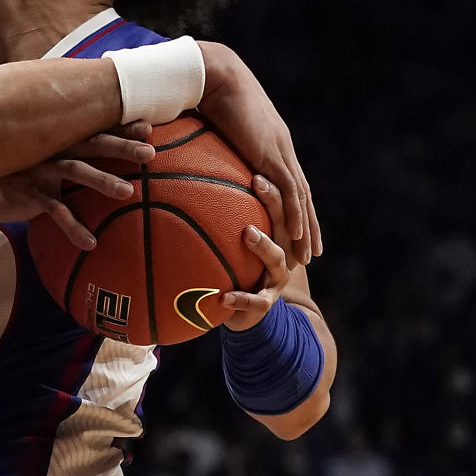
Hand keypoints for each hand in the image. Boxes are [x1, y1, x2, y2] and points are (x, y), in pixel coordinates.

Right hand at [0, 122, 155, 250]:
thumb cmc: (29, 174)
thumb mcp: (52, 160)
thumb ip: (78, 156)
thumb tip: (116, 164)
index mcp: (63, 139)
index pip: (98, 129)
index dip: (122, 128)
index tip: (149, 127)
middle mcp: (54, 149)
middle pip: (93, 144)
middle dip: (121, 147)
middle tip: (149, 153)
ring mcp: (42, 170)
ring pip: (76, 171)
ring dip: (103, 180)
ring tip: (128, 192)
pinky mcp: (32, 193)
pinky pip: (56, 211)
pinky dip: (73, 227)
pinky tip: (91, 243)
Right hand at [196, 42, 320, 263]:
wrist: (213, 74)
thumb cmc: (203, 92)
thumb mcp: (204, 125)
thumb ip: (201, 144)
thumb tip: (179, 155)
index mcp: (268, 140)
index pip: (287, 180)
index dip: (293, 205)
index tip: (295, 227)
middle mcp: (280, 147)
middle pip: (301, 194)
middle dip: (307, 223)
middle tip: (311, 250)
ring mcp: (278, 150)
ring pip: (300, 198)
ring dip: (306, 228)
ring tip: (308, 254)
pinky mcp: (270, 153)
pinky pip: (288, 191)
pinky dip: (294, 215)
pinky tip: (295, 236)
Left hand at [217, 175, 295, 329]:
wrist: (246, 310)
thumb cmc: (232, 264)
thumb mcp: (227, 238)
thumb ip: (215, 213)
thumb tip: (189, 177)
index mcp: (275, 234)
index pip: (278, 204)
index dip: (270, 186)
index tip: (255, 166)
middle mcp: (282, 252)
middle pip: (286, 222)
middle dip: (273, 201)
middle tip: (257, 182)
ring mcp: (276, 277)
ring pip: (277, 258)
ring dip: (264, 244)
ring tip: (248, 232)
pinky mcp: (266, 302)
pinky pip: (256, 301)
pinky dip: (241, 298)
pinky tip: (224, 297)